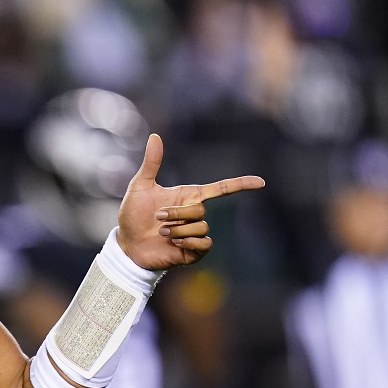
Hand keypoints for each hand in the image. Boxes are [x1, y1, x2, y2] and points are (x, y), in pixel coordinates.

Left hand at [116, 134, 264, 270]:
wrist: (127, 243)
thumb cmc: (133, 214)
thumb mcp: (140, 186)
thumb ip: (152, 163)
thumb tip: (155, 136)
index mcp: (188, 197)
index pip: (221, 189)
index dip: (241, 184)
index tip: (261, 182)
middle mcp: (194, 214)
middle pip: (201, 210)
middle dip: (178, 213)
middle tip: (158, 217)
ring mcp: (194, 233)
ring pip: (201, 227)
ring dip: (177, 229)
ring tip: (161, 233)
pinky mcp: (192, 252)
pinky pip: (205, 244)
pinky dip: (188, 243)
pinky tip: (173, 244)